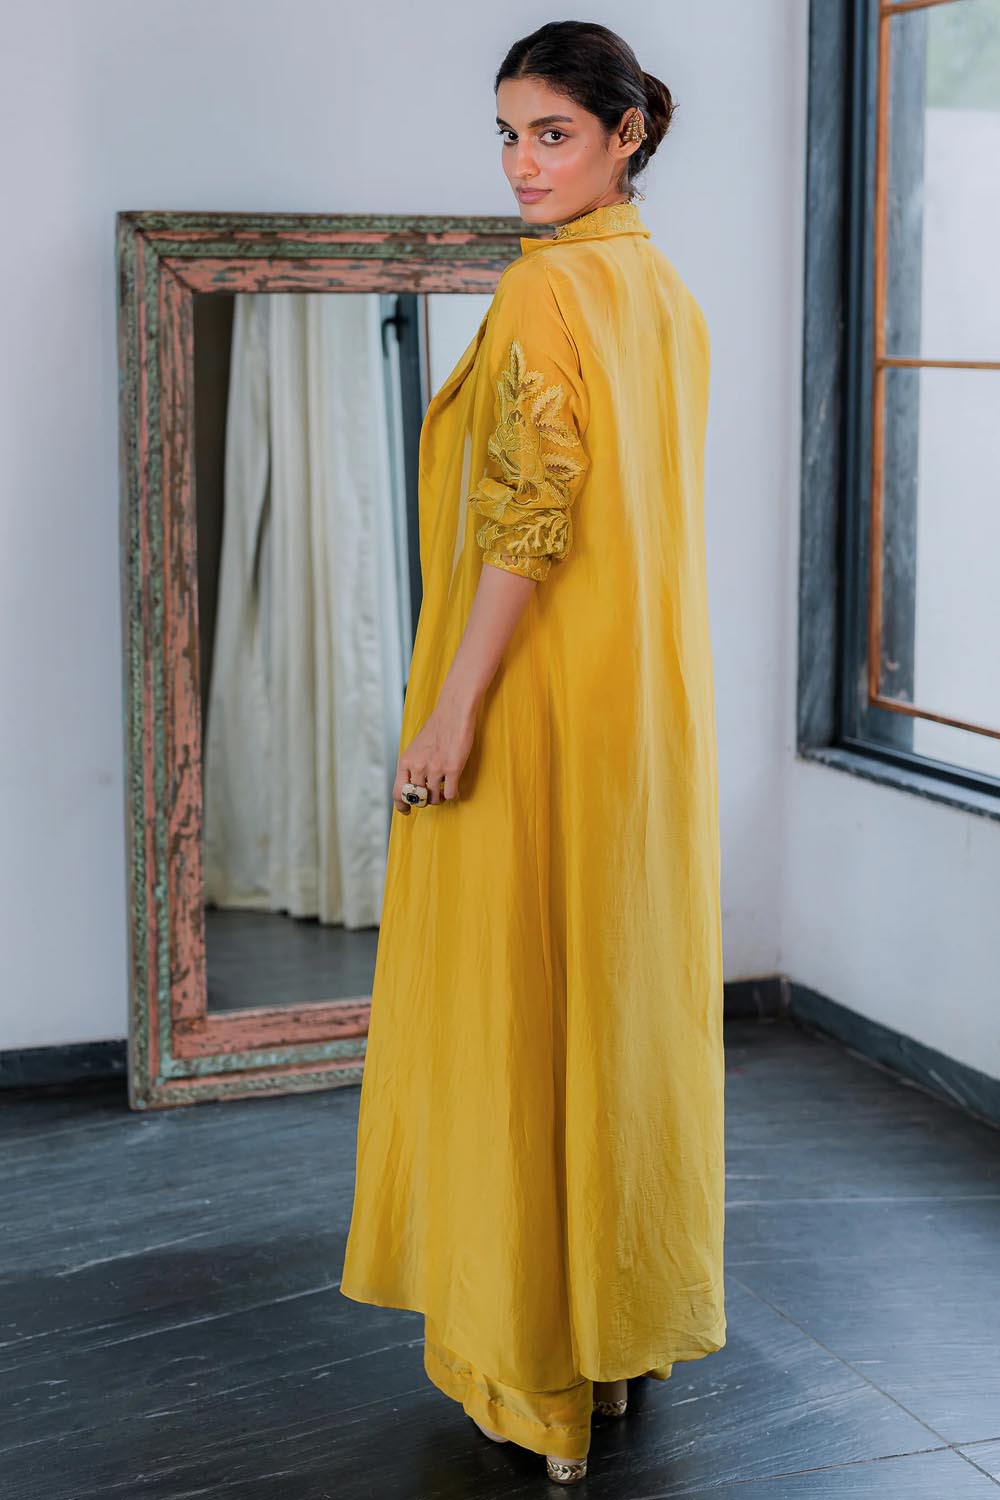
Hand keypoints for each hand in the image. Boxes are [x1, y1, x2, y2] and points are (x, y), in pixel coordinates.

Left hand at [393, 698, 476, 813]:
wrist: (453, 713)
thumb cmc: (436, 729)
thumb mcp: (416, 748)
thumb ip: (412, 766)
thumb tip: (414, 786)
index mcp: (406, 761)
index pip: (398, 792)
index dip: (401, 806)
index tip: (406, 811)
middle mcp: (418, 766)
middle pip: (417, 799)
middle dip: (425, 801)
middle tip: (432, 796)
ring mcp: (435, 768)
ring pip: (435, 798)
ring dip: (440, 798)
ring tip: (444, 791)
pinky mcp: (452, 768)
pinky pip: (451, 794)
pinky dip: (453, 795)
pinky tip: (455, 788)